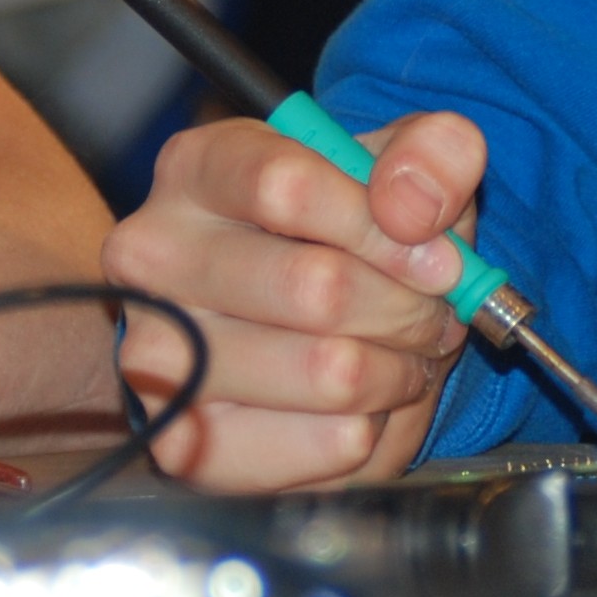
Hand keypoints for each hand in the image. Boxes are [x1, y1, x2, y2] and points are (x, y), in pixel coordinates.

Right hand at [102, 110, 483, 490]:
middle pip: (316, 289)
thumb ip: (432, 152)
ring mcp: (156, 355)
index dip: (386, 229)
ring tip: (401, 355)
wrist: (312, 321)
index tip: (443, 259)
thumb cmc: (351, 227)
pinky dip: (376, 428)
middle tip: (432, 316)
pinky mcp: (185, 443)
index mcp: (198, 168)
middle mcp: (153, 255)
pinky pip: (329, 444)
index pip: (287, 188)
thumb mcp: (402, 165)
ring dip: (400, 370)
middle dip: (408, 309)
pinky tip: (362, 402)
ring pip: (331, 373)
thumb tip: (414, 208)